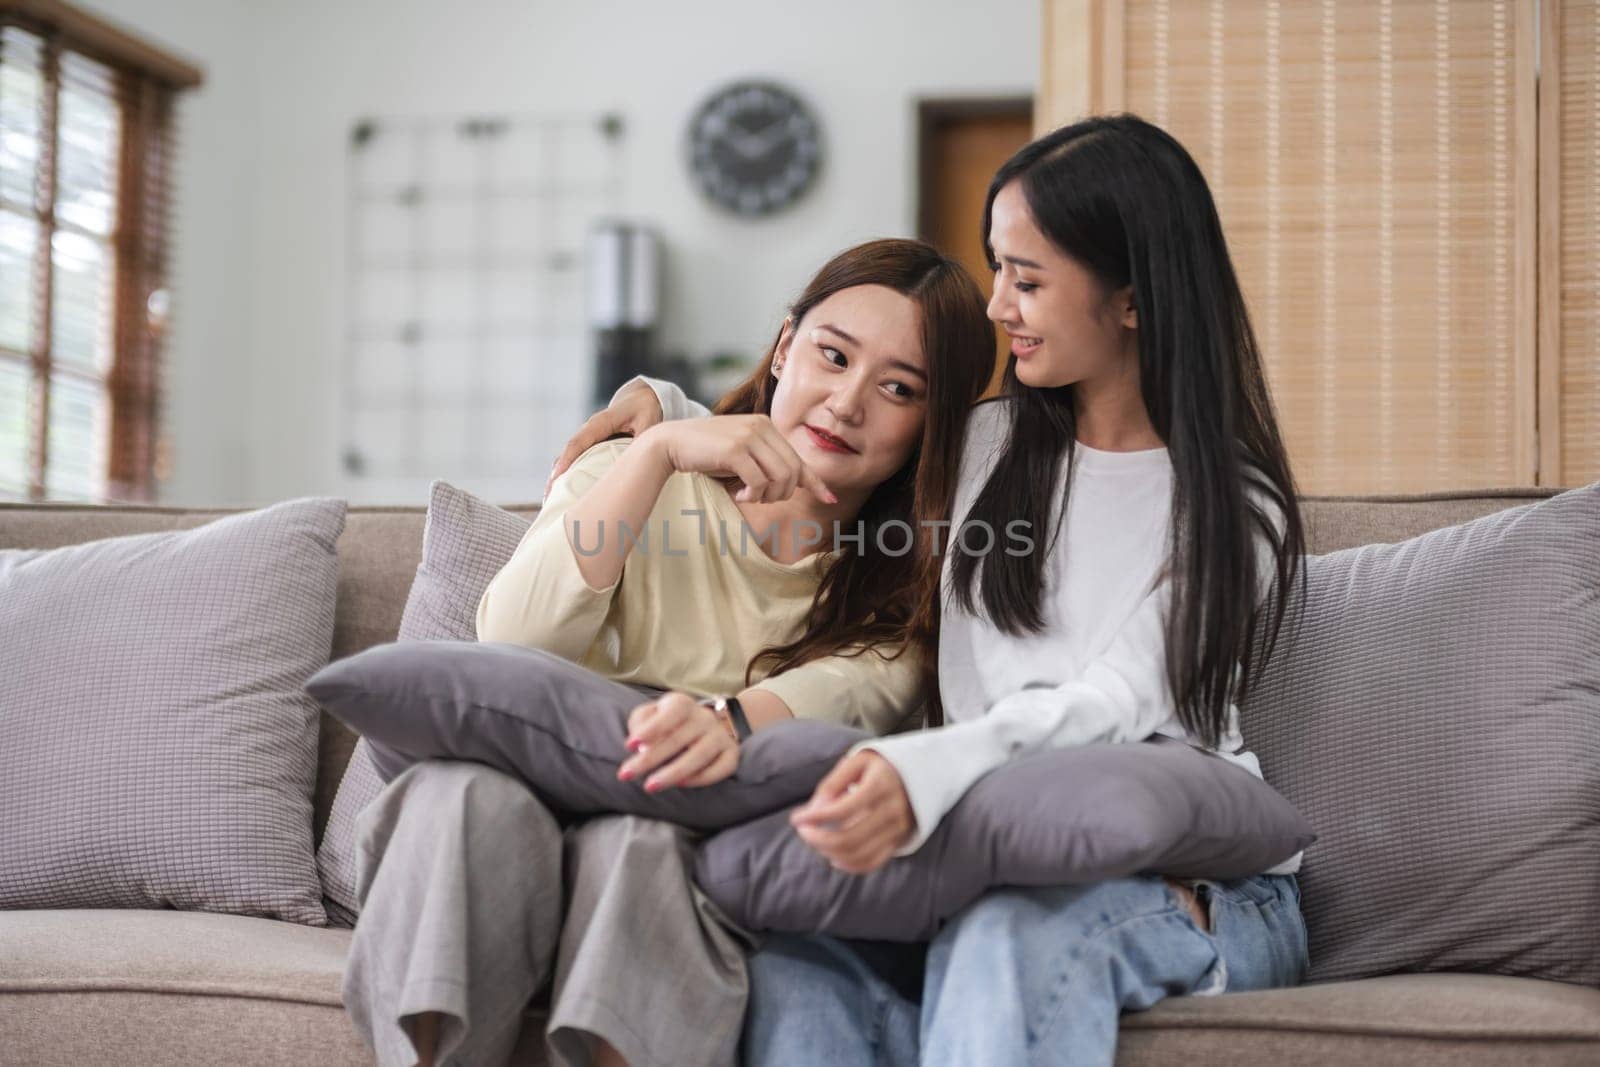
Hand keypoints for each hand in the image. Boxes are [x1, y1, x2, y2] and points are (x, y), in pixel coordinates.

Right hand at [546, 379, 665, 496]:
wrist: (642, 397)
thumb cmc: (645, 409)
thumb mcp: (649, 422)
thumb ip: (643, 441)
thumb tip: (638, 465)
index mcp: (601, 423)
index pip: (578, 442)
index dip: (566, 460)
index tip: (556, 478)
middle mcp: (590, 429)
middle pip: (567, 452)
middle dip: (555, 474)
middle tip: (547, 498)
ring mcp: (589, 437)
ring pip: (570, 457)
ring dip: (559, 477)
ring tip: (551, 501)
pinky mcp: (593, 444)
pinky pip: (577, 458)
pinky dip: (570, 474)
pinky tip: (566, 492)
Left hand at [617, 692, 738, 790]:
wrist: (706, 727)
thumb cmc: (669, 723)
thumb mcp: (651, 715)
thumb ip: (640, 723)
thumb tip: (639, 745)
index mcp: (682, 704)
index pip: (670, 714)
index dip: (650, 729)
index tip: (629, 746)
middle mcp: (704, 717)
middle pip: (678, 739)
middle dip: (650, 759)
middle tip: (626, 775)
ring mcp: (720, 735)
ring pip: (699, 755)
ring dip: (673, 772)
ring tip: (651, 786)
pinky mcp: (732, 753)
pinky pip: (721, 768)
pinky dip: (702, 778)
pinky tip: (681, 784)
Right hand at [642, 415, 835, 503]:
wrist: (671, 443)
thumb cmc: (706, 453)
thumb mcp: (742, 455)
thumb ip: (766, 463)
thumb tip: (795, 483)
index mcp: (766, 425)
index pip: (797, 458)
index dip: (815, 482)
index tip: (830, 499)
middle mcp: (761, 426)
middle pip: (792, 471)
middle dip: (781, 494)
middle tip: (758, 500)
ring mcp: (749, 435)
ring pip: (780, 477)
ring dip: (766, 496)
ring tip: (747, 497)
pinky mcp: (736, 449)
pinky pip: (759, 481)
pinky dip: (752, 495)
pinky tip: (738, 495)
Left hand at [789, 750, 913, 873]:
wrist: (919, 773)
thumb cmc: (879, 767)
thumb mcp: (857, 762)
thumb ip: (833, 784)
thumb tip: (813, 811)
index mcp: (880, 785)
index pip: (842, 809)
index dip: (815, 817)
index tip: (796, 818)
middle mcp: (892, 810)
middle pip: (849, 838)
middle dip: (818, 839)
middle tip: (802, 831)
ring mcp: (897, 829)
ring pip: (858, 855)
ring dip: (829, 852)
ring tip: (815, 839)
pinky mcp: (898, 841)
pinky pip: (872, 863)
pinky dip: (849, 865)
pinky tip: (833, 856)